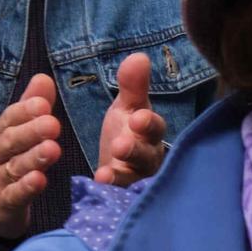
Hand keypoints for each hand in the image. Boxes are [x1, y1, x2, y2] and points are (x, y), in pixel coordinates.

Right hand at [0, 74, 63, 239]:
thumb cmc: (6, 163)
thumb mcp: (15, 134)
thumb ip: (29, 108)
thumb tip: (44, 77)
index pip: (8, 119)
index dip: (24, 112)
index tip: (43, 104)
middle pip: (10, 141)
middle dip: (31, 132)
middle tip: (53, 124)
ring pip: (14, 167)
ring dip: (33, 158)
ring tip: (53, 150)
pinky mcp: (2, 204)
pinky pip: (14, 196)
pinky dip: (26, 188)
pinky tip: (40, 180)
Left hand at [95, 53, 167, 184]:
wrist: (121, 163)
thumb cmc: (128, 129)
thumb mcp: (128, 106)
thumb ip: (133, 85)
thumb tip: (139, 56)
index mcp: (150, 131)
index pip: (154, 126)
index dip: (148, 123)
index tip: (138, 118)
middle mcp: (149, 156)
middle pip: (147, 154)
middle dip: (135, 149)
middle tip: (121, 145)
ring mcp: (138, 178)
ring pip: (135, 177)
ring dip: (121, 174)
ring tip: (105, 174)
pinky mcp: (123, 193)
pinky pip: (119, 193)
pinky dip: (109, 190)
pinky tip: (96, 185)